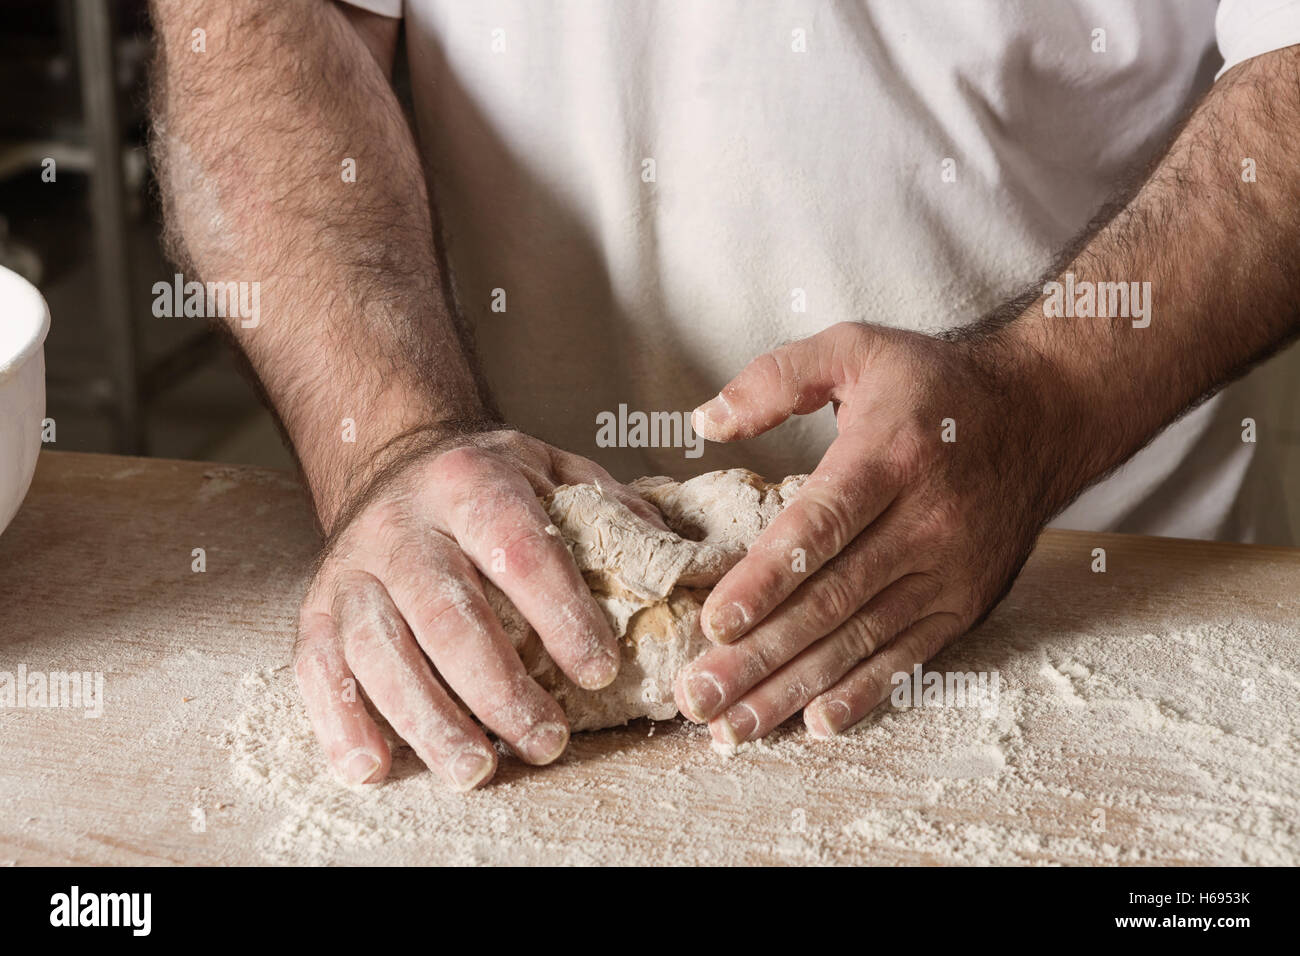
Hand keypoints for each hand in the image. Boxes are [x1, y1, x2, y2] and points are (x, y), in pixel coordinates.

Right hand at [293, 424, 666, 789]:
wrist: (395, 460)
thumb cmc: (490, 483)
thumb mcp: (554, 469)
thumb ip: (612, 509)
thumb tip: (681, 566)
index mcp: (474, 482)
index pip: (521, 549)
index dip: (559, 613)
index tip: (599, 670)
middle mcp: (406, 522)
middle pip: (447, 610)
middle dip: (499, 686)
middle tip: (548, 740)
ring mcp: (355, 565)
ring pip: (380, 646)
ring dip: (427, 717)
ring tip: (477, 769)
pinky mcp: (318, 604)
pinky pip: (317, 666)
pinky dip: (339, 721)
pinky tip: (372, 768)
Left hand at [675, 321, 1076, 743]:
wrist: (1043, 413)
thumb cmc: (934, 383)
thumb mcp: (857, 348)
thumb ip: (777, 377)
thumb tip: (704, 421)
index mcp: (889, 457)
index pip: (821, 528)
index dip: (767, 580)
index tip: (717, 624)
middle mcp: (925, 522)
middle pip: (832, 601)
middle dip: (759, 656)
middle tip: (696, 698)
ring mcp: (949, 570)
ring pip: (861, 641)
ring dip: (793, 689)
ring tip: (732, 728)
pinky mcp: (964, 602)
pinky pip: (908, 656)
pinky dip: (862, 693)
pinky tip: (815, 723)